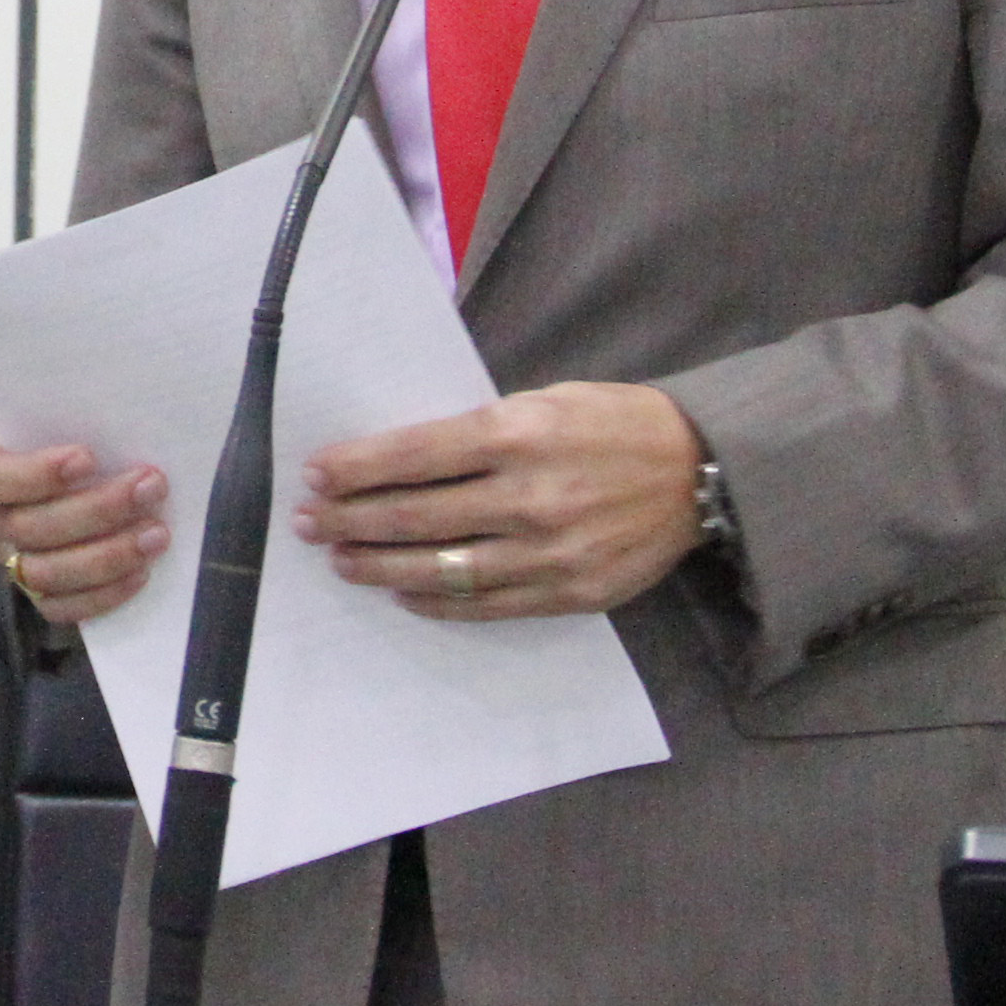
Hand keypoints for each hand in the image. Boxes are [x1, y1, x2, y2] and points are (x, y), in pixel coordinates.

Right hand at [0, 417, 166, 628]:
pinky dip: (103, 595)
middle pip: (29, 527)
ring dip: (108, 556)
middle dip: (97, 509)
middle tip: (150, 486)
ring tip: (156, 534)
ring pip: (45, 573)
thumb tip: (124, 417)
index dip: (36, 472)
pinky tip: (141, 572)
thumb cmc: (59, 431)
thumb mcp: (54, 409)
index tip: (87, 457)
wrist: (58, 468)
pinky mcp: (32, 591)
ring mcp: (6, 558)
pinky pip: (61, 608)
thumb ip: (72, 412)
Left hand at [295, 382, 706, 620]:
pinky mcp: (567, 592)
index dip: (354, 468)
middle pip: (413, 516)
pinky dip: (435, 601)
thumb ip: (478, 432)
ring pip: (439, 568)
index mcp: (517, 433)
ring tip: (341, 561)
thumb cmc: (612, 423)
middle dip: (349, 520)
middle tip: (308, 523)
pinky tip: (401, 592)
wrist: (698, 470)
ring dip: (378, 567)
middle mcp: (528, 495)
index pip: (411, 456)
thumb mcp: (543, 400)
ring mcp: (547, 551)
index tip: (315, 475)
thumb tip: (399, 460)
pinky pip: (483, 604)